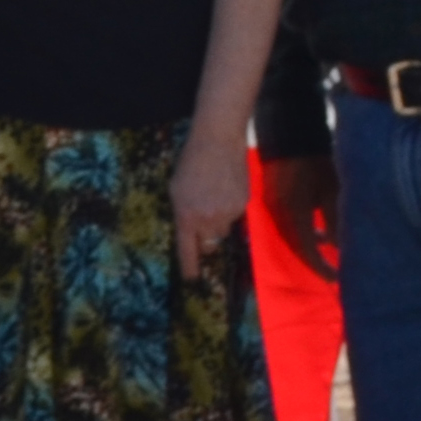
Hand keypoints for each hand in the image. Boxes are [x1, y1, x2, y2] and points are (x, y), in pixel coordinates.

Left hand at [170, 129, 251, 282]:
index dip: (190, 267)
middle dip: (205, 238)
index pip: (188, 249)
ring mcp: (228, 213)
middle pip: (209, 243)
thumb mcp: (176, 189)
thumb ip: (182, 213)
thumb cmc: (190, 162)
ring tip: (214, 195)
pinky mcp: (243, 204)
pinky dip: (229, 207)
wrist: (218, 141)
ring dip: (218, 220)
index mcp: (186, 216)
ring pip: (223, 229)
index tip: (192, 279)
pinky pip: (234, 215)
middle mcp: (208, 219)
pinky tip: (225, 188)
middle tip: (202, 220)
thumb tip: (190, 231)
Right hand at [261, 155, 340, 282]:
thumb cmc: (315, 160)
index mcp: (292, 213)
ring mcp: (270, 207)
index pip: (305, 250)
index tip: (335, 279)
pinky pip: (284, 225)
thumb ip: (334, 220)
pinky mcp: (270, 199)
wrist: (289, 133)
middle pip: (293, 247)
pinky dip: (299, 233)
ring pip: (288, 236)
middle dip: (312, 260)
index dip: (320, 267)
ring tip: (324, 247)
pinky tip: (313, 230)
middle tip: (330, 270)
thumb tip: (338, 247)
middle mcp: (277, 214)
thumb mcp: (331, 190)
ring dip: (305, 246)